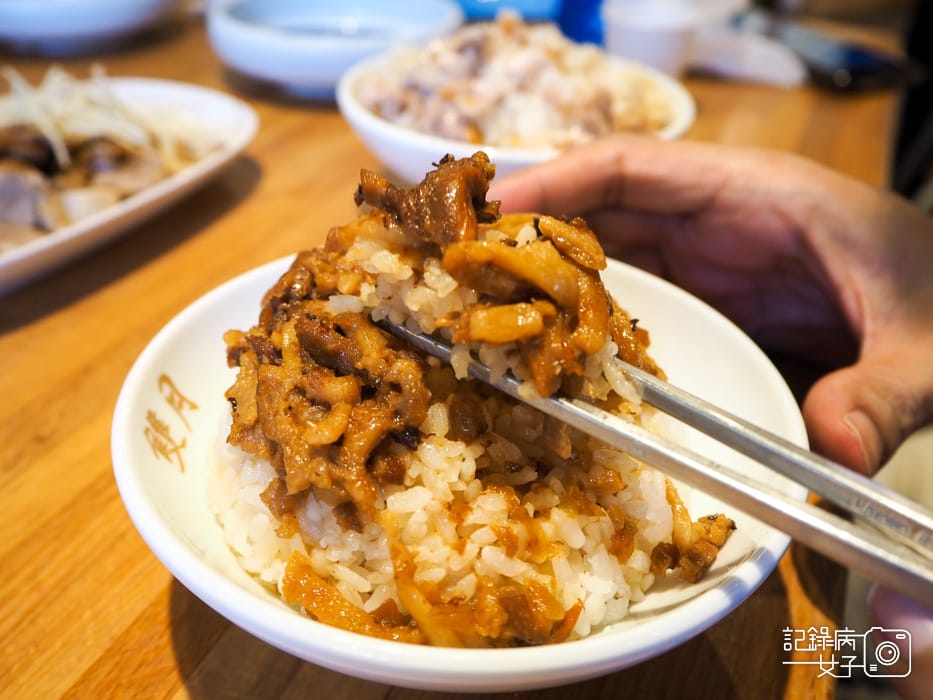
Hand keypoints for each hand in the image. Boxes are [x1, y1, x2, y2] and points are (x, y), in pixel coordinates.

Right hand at [489, 134, 932, 476]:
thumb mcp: (927, 346)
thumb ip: (882, 390)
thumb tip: (831, 450)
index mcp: (758, 195)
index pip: (636, 168)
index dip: (557, 183)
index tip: (491, 213)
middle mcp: (716, 222)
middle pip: (599, 211)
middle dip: (525, 234)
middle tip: (457, 269)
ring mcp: (705, 265)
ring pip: (603, 256)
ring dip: (542, 278)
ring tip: (479, 308)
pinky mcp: (703, 305)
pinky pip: (626, 301)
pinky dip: (579, 317)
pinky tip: (545, 348)